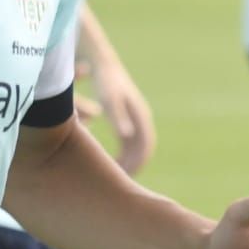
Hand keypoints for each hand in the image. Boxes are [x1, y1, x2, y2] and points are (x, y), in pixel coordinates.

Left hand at [86, 61, 156, 176]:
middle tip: (121, 184)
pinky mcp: (126, 119)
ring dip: (129, 162)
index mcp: (140, 118)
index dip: (137, 163)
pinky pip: (129, 142)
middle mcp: (141, 120)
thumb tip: (126, 136)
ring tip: (116, 177)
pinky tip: (110, 162)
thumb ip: (118, 117)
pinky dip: (123, 154)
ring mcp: (135, 120)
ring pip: (136, 148)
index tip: (126, 178)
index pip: (145, 147)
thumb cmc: (105, 82)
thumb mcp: (110, 99)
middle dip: (134, 166)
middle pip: (142, 150)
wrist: (104, 64)